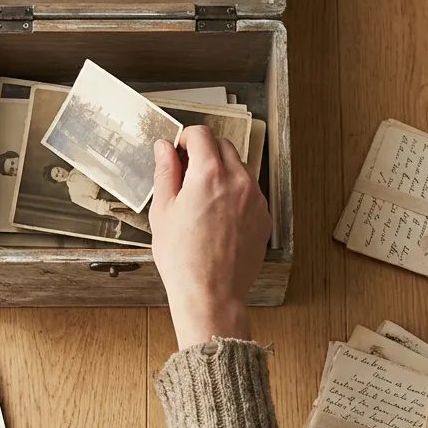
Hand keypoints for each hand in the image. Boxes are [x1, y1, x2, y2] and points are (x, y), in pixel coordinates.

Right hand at [150, 126, 271, 349]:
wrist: (210, 293)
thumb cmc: (183, 259)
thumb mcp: (163, 211)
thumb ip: (165, 172)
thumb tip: (164, 148)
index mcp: (209, 174)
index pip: (201, 135)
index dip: (186, 138)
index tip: (179, 150)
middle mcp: (238, 180)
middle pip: (224, 146)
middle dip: (205, 152)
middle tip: (187, 175)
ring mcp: (255, 199)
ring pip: (240, 169)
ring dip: (222, 173)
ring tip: (203, 200)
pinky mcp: (264, 217)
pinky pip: (250, 192)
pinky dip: (235, 194)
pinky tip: (218, 217)